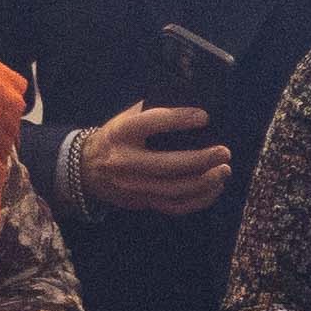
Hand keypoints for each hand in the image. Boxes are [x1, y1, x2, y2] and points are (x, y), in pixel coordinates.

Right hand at [79, 102, 230, 216]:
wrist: (86, 169)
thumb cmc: (116, 137)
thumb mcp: (126, 118)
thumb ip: (153, 111)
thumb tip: (191, 104)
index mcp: (122, 133)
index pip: (153, 123)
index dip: (180, 119)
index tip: (205, 117)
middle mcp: (125, 162)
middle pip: (168, 165)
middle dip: (201, 159)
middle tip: (224, 152)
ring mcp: (133, 186)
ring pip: (174, 190)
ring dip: (205, 182)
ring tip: (224, 170)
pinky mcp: (141, 202)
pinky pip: (175, 206)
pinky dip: (199, 200)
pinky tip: (214, 188)